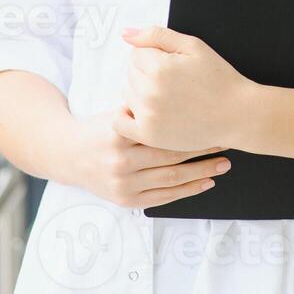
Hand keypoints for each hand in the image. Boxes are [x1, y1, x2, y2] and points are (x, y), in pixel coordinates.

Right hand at [65, 109, 229, 208]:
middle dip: (202, 149)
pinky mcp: (125, 200)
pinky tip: (205, 182)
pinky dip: (186, 191)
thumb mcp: (115, 113)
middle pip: (170, 155)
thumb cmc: (99, 129)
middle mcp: (120, 161)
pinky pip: (162, 197)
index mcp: (118, 134)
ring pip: (171, 178)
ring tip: (223, 163)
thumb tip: (180, 92)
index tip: (213, 120)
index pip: (163, 130)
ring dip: (201, 172)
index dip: (191, 126)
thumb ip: (141, 109)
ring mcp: (123, 184)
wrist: (68, 155)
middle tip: (226, 141)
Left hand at [113, 25, 259, 150]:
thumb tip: (125, 34)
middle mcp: (150, 92)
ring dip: (140, 91)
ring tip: (167, 95)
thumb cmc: (219, 79)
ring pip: (126, 93)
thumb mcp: (193, 46)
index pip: (136, 53)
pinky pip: (119, 122)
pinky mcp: (149, 134)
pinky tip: (145, 110)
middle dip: (146, 71)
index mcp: (160, 67)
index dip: (154, 55)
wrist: (237, 114)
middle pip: (130, 72)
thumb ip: (156, 35)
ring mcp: (148, 115)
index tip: (172, 63)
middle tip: (173, 80)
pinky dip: (126, 114)